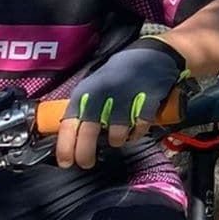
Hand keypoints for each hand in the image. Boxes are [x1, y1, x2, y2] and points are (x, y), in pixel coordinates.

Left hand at [57, 38, 182, 169]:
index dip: (66, 147)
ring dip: (117, 140)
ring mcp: (125, 98)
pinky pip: (139, 127)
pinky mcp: (147, 100)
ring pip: (116, 134)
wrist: (153, 55)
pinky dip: (137, 133)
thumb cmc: (120, 74)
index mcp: (85, 93)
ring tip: (119, 137)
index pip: (69, 124)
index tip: (66, 163)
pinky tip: (136, 130)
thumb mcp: (95, 87)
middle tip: (87, 164)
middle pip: (89, 133)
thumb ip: (85, 108)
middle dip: (85, 153)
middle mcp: (102, 96)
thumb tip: (73, 137)